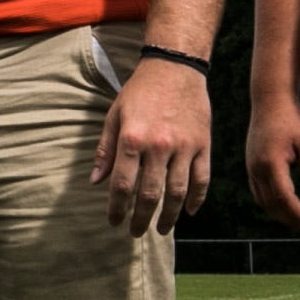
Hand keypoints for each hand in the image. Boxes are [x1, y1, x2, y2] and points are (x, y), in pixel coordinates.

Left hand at [92, 56, 212, 237]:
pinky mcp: (203, 145)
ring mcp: (184, 147)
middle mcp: (159, 146)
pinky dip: (196, 199)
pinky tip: (188, 212)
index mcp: (133, 139)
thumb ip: (105, 150)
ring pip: (177, 192)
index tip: (114, 222)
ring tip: (162, 229)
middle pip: (150, 194)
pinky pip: (201, 179)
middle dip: (141, 218)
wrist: (176, 67)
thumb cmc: (140, 91)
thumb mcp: (115, 116)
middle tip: (136, 233)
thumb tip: (96, 182)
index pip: (123, 185)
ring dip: (169, 216)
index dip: (117, 208)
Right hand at [246, 91, 299, 231]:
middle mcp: (257, 168)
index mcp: (271, 162)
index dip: (297, 214)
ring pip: (263, 200)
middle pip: (271, 204)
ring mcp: (251, 167)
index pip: (284, 197)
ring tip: (297, 222)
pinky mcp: (250, 165)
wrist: (269, 100)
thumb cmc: (291, 118)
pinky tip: (284, 206)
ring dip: (279, 214)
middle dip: (289, 219)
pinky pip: (258, 192)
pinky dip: (271, 204)